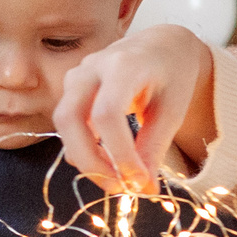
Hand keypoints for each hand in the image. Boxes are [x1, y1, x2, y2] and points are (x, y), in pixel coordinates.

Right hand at [53, 24, 218, 191]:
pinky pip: (68, 126)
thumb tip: (142, 190)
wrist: (161, 47)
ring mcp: (76, 75)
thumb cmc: (171, 76)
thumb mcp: (172, 111)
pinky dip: (84, 149)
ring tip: (118, 178)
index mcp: (123, 65)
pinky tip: (109, 162)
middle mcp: (92, 66)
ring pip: (63, 125)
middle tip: (120, 188)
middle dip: (90, 162)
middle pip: (70, 119)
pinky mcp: (71, 88)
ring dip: (86, 159)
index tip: (138, 182)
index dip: (119, 153)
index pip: (107, 113)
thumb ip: (154, 148)